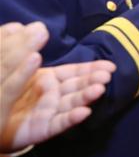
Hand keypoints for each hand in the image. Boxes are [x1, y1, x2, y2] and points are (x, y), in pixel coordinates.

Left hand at [1, 22, 115, 154]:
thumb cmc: (5, 92)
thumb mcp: (11, 67)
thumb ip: (22, 49)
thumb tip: (38, 26)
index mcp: (48, 80)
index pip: (74, 72)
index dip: (92, 68)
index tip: (110, 66)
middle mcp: (53, 96)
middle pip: (77, 86)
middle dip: (92, 80)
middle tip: (107, 75)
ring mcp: (49, 113)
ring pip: (71, 103)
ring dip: (87, 96)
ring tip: (100, 89)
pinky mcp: (42, 130)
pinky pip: (58, 123)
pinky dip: (72, 119)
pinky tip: (85, 112)